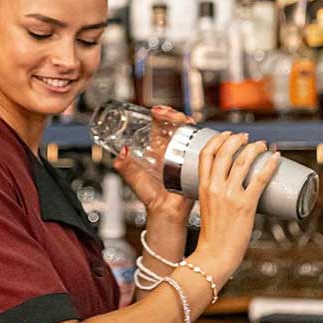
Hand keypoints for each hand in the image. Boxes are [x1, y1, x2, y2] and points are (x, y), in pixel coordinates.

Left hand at [114, 106, 193, 220]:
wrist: (166, 211)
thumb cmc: (151, 196)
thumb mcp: (134, 178)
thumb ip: (124, 166)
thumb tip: (121, 153)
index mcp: (157, 149)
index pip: (160, 125)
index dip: (159, 114)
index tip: (156, 111)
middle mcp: (172, 149)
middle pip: (176, 124)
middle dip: (174, 114)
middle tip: (167, 113)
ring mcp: (184, 155)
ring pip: (189, 132)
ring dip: (186, 122)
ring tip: (181, 119)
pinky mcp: (195, 163)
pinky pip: (201, 147)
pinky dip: (201, 137)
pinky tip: (197, 132)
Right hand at [192, 132, 280, 277]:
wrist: (215, 255)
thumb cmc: (213, 235)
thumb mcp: (206, 207)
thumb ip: (215, 194)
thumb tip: (233, 186)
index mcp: (202, 187)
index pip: (205, 154)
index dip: (217, 139)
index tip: (226, 135)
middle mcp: (215, 188)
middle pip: (225, 152)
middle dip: (237, 139)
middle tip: (246, 137)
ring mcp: (230, 196)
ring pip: (243, 161)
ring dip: (254, 148)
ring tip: (262, 145)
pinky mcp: (246, 205)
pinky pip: (260, 179)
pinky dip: (270, 165)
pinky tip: (276, 158)